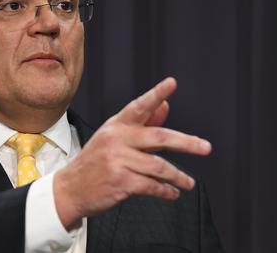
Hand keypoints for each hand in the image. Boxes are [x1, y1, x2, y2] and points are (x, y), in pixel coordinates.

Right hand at [53, 77, 211, 228]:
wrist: (70, 189)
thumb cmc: (96, 162)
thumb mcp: (115, 138)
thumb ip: (144, 124)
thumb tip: (166, 106)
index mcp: (117, 125)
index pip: (140, 106)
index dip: (157, 94)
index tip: (172, 83)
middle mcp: (117, 139)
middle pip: (159, 136)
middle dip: (187, 143)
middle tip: (205, 148)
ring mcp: (118, 161)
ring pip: (159, 166)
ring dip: (178, 176)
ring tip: (188, 183)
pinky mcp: (120, 182)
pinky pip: (152, 186)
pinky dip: (165, 190)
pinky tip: (172, 193)